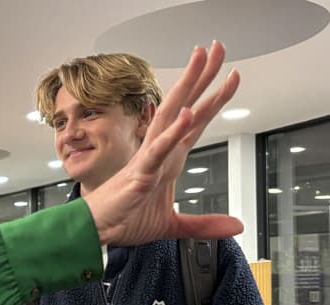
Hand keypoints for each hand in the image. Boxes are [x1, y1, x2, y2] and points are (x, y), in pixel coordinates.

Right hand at [84, 41, 242, 245]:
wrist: (95, 231)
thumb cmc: (123, 219)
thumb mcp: (171, 225)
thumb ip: (203, 224)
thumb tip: (234, 227)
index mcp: (167, 159)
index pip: (195, 122)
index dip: (213, 98)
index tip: (231, 76)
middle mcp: (158, 151)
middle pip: (184, 105)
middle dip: (202, 77)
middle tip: (218, 47)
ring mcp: (149, 159)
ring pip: (171, 116)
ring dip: (188, 88)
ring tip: (203, 63)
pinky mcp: (140, 175)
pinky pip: (159, 150)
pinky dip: (174, 132)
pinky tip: (188, 114)